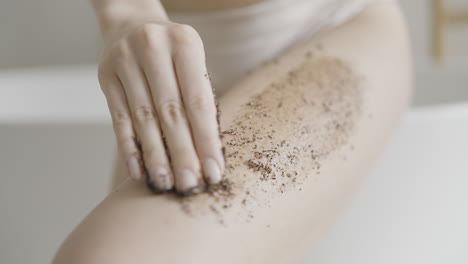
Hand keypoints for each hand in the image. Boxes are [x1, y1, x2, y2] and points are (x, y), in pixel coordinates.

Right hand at [97, 20, 223, 194]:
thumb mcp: (192, 62)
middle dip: (183, 153)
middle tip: (191, 184)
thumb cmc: (172, 53)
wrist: (131, 23)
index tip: (214, 171)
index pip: (198, 101)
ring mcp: (125, 61)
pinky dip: (129, 147)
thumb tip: (208, 154)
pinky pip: (119, 118)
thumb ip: (200, 99)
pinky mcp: (106, 76)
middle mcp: (153, 48)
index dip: (207, 139)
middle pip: (170, 112)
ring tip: (167, 183)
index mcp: (185, 43)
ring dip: (156, 156)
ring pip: (144, 118)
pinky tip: (139, 170)